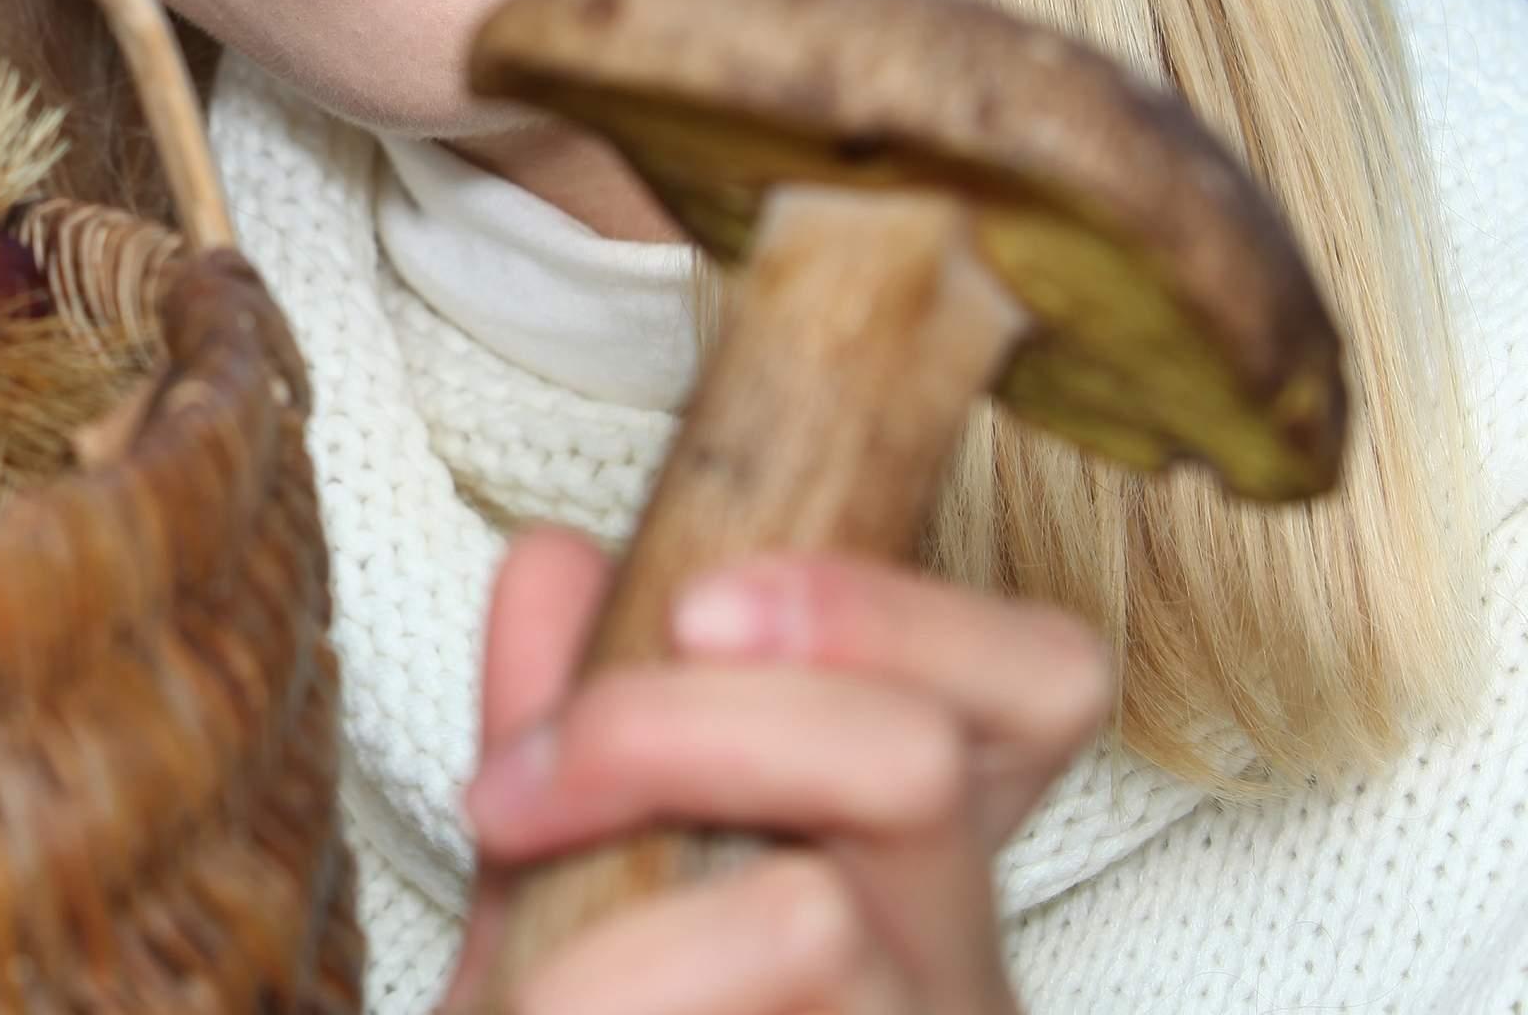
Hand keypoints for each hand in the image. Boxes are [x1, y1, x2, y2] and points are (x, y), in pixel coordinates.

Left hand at [435, 529, 1111, 1014]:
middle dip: (664, 729)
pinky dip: (608, 998)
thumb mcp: (560, 900)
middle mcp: (958, 984)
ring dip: (615, 922)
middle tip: (505, 799)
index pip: (1030, 686)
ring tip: (525, 986)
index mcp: (910, 883)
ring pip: (820, 922)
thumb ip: (569, 737)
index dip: (882, 605)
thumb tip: (557, 564)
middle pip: (907, 757)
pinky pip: (781, 980)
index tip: (685, 607)